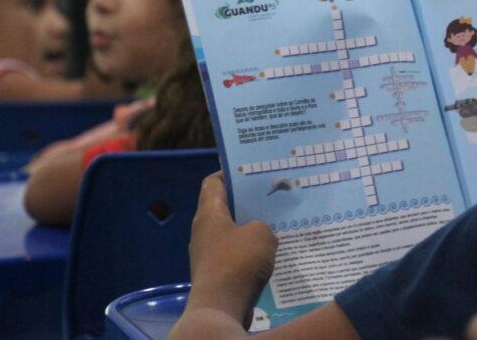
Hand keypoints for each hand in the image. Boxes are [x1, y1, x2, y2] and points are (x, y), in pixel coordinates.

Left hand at [187, 172, 277, 326]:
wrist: (221, 306)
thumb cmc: (238, 261)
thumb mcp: (262, 234)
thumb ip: (263, 225)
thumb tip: (259, 233)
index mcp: (209, 214)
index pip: (213, 183)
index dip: (229, 173)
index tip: (249, 171)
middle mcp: (203, 231)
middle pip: (223, 208)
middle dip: (244, 202)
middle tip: (268, 197)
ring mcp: (207, 253)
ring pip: (230, 232)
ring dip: (248, 229)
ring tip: (273, 225)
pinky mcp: (215, 273)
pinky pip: (233, 253)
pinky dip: (247, 251)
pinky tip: (267, 253)